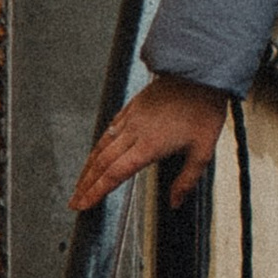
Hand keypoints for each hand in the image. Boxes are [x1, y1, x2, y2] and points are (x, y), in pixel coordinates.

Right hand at [70, 73, 229, 214]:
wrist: (199, 73)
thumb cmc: (203, 108)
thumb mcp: (203, 150)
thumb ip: (187, 179)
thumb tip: (175, 202)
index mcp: (149, 145)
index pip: (115, 174)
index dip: (97, 191)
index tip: (84, 204)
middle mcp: (135, 132)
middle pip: (102, 163)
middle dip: (85, 185)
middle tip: (74, 201)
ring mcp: (131, 118)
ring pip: (101, 146)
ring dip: (88, 167)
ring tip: (80, 183)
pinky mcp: (132, 107)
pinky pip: (109, 129)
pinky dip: (98, 145)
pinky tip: (96, 153)